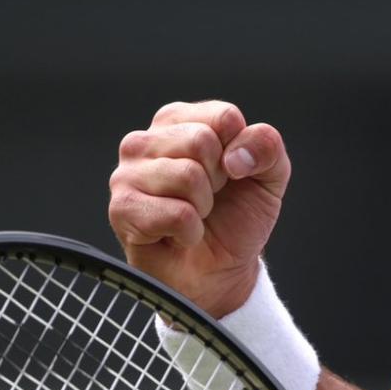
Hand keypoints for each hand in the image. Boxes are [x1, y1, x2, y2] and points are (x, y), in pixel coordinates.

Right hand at [107, 100, 290, 317]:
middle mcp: (145, 140)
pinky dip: (190, 232)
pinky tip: (178, 236)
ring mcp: (127, 174)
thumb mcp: (269, 177)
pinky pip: (176, 213)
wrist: (219, 272)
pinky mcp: (121, 209)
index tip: (230, 174)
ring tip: (193, 216)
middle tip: (209, 199)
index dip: (239, 153)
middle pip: (202, 141)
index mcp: (178, 121)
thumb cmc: (235, 218)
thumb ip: (267, 146)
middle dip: (219, 180)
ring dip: (203, 207)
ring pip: (188, 176)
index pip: (224, 117)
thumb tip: (235, 156)